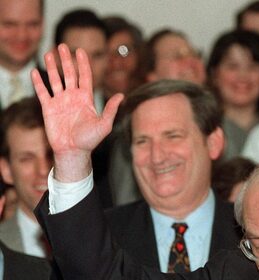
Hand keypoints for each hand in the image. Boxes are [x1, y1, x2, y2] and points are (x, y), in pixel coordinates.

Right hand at [31, 43, 122, 181]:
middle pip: (69, 74)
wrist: (73, 152)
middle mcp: (72, 98)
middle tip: (62, 46)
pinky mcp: (49, 109)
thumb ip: (111, 109)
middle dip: (66, 60)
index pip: (84, 77)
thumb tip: (121, 95)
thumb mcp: (104, 125)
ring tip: (48, 53)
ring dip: (52, 67)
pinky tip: (35, 72)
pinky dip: (38, 83)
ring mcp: (60, 102)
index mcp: (86, 99)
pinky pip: (42, 93)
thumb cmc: (90, 140)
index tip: (80, 50)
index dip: (82, 64)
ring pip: (55, 80)